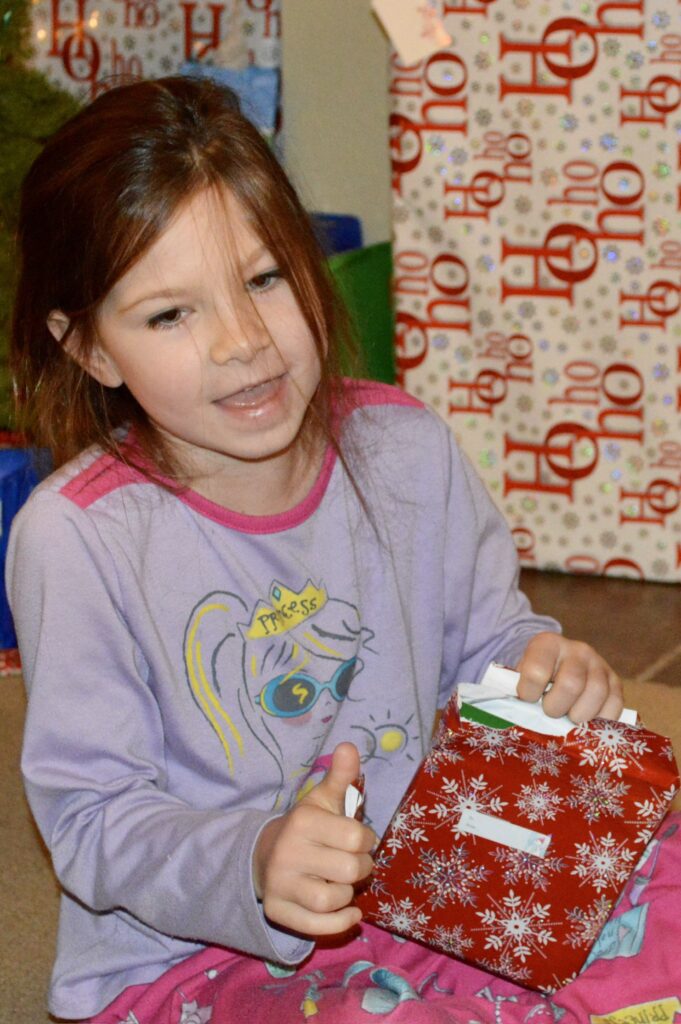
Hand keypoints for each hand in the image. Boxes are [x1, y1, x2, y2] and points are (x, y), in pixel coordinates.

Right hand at [252, 742, 375, 936]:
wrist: (264, 855)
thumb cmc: (307, 827)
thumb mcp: (323, 799)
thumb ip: (341, 776)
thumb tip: (349, 745)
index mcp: (303, 821)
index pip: (356, 837)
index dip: (365, 840)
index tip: (358, 839)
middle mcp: (288, 852)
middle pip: (350, 870)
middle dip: (360, 869)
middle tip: (353, 864)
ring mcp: (280, 883)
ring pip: (332, 899)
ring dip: (347, 895)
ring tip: (342, 883)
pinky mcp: (276, 911)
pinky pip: (316, 927)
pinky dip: (339, 923)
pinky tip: (348, 912)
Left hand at [516, 632, 622, 722]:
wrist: (558, 667)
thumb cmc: (537, 678)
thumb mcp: (522, 678)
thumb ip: (521, 694)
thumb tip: (524, 717)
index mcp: (547, 644)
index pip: (536, 671)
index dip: (529, 693)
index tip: (528, 699)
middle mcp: (577, 649)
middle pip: (571, 684)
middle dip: (556, 708)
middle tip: (550, 712)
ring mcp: (599, 663)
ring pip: (596, 692)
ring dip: (580, 715)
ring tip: (568, 718)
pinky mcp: (615, 681)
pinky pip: (615, 704)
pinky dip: (601, 719)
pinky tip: (587, 721)